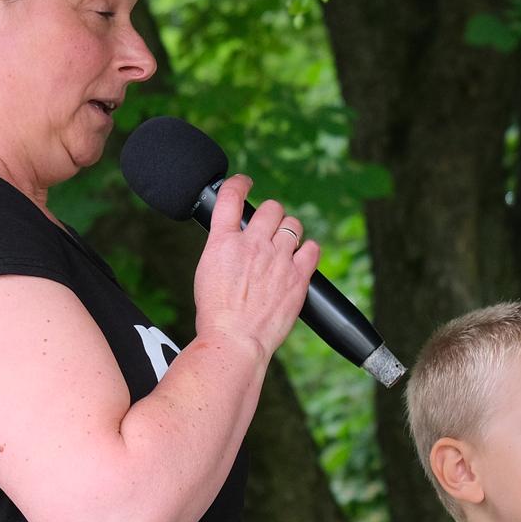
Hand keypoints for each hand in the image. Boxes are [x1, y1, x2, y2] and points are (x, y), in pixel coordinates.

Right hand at [192, 175, 319, 360]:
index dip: (239, 183)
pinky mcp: (299, 276)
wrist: (235, 339)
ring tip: (286, 244)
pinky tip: (302, 257)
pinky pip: (313, 248)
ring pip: (293, 224)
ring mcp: (278, 259)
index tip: (244, 182)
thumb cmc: (217, 314)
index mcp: (223, 242)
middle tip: (269, 227)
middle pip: (271, 208)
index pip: (231, 196)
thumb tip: (234, 240)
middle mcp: (252, 244)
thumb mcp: (208, 272)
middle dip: (271, 214)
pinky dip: (309, 250)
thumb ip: (224, 249)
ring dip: (290, 231)